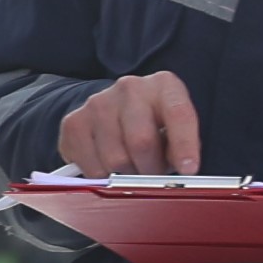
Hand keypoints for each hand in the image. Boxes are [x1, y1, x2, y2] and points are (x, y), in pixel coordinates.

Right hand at [57, 69, 203, 173]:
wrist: (115, 111)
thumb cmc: (152, 125)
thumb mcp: (174, 130)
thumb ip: (179, 147)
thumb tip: (180, 173)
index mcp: (163, 86)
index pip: (178, 114)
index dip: (184, 145)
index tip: (188, 170)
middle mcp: (130, 88)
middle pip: (141, 142)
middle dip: (150, 170)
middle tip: (153, 177)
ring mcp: (98, 103)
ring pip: (115, 159)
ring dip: (126, 176)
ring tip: (131, 168)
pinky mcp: (74, 122)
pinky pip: (91, 167)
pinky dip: (102, 177)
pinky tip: (108, 166)